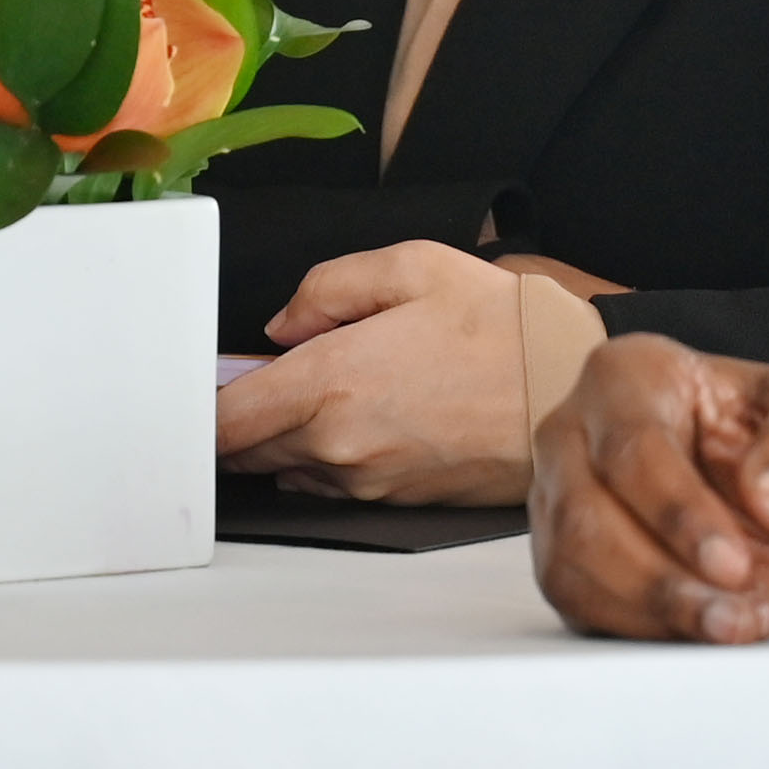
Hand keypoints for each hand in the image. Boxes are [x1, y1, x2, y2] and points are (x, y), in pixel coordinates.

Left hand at [217, 241, 582, 503]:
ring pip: (286, 468)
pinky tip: (360, 420)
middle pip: (244, 451)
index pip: (225, 420)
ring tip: (328, 392)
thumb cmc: (500, 328)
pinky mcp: (393, 502)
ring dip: (284, 438)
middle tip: (268, 374)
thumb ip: (327, 288)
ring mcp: (366, 481)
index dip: (200, 406)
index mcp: (332, 381)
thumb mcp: (412, 266)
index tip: (201, 386)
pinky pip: (330, 485)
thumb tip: (284, 326)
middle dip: (243, 416)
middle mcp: (338, 443)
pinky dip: (324, 458)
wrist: (567, 392)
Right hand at [530, 338, 768, 641]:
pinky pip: (584, 608)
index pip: (632, 447)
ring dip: (657, 614)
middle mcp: (580, 432)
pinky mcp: (572, 561)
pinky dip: (649, 631)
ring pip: (574, 570)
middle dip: (661, 581)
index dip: (678, 514)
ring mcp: (565, 499)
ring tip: (736, 624)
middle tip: (737, 614)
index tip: (734, 564)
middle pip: (585, 517)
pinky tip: (712, 627)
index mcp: (633, 374)